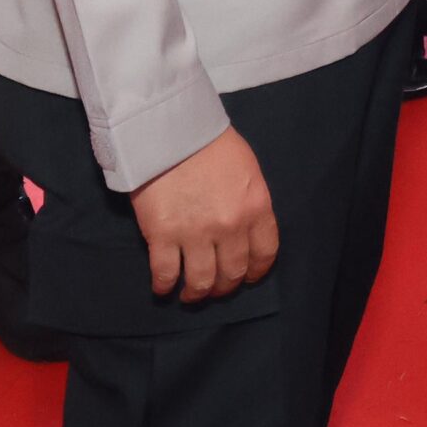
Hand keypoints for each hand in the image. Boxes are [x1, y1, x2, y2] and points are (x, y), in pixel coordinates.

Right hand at [130, 125, 277, 303]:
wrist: (171, 131)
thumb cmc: (212, 144)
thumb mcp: (248, 170)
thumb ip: (251, 203)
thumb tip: (246, 229)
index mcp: (256, 207)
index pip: (265, 253)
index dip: (257, 271)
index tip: (249, 278)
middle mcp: (230, 226)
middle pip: (232, 273)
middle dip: (225, 286)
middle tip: (216, 288)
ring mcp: (195, 234)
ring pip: (201, 281)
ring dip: (197, 294)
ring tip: (191, 294)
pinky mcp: (162, 236)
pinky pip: (165, 274)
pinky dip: (164, 286)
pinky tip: (164, 288)